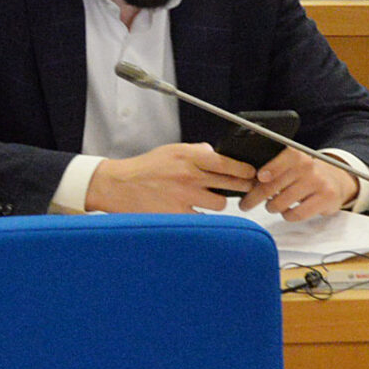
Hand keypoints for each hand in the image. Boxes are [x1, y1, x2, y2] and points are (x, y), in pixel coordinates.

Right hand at [87, 142, 255, 212]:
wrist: (117, 186)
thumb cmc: (144, 168)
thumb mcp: (169, 150)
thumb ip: (195, 151)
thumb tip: (215, 153)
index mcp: (187, 156)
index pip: (226, 163)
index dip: (244, 170)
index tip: (251, 173)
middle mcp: (188, 175)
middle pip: (230, 184)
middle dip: (242, 187)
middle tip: (245, 189)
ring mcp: (184, 197)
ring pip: (219, 204)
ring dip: (218, 203)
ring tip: (212, 201)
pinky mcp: (177, 215)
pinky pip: (203, 219)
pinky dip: (202, 217)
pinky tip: (196, 212)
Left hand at [243, 147, 360, 222]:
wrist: (334, 181)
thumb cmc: (303, 175)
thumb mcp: (290, 167)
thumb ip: (271, 171)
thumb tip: (245, 182)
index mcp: (296, 155)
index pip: (280, 161)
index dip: (269, 170)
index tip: (258, 178)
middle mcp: (308, 166)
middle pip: (273, 186)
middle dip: (253, 198)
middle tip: (245, 204)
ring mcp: (318, 182)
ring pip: (281, 203)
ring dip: (272, 207)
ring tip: (272, 205)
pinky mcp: (326, 199)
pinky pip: (296, 214)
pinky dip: (288, 216)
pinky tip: (287, 211)